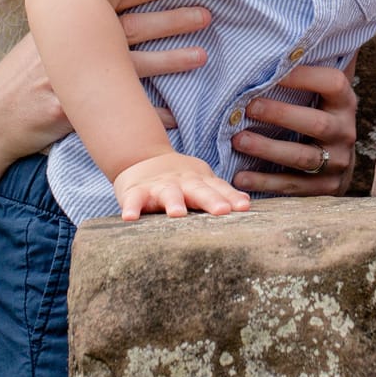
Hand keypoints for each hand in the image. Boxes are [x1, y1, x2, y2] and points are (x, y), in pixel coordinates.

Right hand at [0, 0, 206, 182]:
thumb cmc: (18, 79)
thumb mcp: (36, 40)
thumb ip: (63, 20)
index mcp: (68, 27)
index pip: (112, 0)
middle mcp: (73, 47)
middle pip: (129, 28)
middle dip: (168, 18)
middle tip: (205, 13)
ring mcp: (72, 78)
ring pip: (130, 67)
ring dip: (168, 60)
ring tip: (201, 55)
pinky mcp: (71, 110)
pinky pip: (116, 114)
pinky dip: (146, 115)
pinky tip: (174, 115)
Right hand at [112, 151, 250, 219]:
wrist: (142, 159)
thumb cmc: (179, 179)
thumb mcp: (200, 182)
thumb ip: (220, 193)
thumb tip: (246, 203)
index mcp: (199, 182)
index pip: (218, 189)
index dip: (231, 197)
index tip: (244, 207)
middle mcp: (182, 183)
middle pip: (198, 190)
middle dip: (210, 200)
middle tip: (222, 211)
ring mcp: (159, 187)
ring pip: (168, 194)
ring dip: (173, 202)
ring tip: (177, 213)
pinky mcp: (136, 191)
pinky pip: (134, 200)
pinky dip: (131, 207)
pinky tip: (129, 217)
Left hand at [232, 64, 358, 196]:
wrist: (338, 165)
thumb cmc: (317, 115)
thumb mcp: (320, 94)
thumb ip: (309, 67)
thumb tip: (294, 23)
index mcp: (345, 103)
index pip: (334, 83)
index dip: (305, 76)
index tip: (272, 71)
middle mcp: (346, 132)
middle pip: (317, 124)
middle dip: (281, 115)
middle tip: (248, 106)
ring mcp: (337, 163)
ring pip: (303, 158)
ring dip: (268, 149)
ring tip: (237, 140)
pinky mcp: (325, 189)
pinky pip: (294, 186)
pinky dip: (265, 182)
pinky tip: (240, 176)